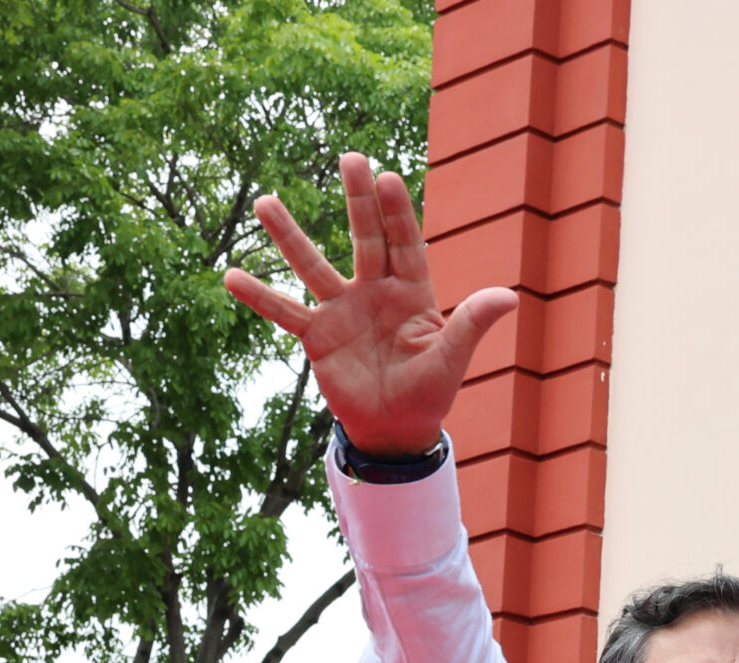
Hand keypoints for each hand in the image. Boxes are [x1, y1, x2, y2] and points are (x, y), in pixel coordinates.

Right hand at [224, 152, 518, 457]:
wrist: (396, 428)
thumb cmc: (429, 392)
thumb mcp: (452, 360)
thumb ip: (473, 324)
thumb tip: (510, 297)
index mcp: (412, 292)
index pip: (405, 244)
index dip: (397, 213)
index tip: (389, 177)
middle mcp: (375, 291)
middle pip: (365, 238)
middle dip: (358, 200)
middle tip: (351, 158)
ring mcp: (343, 310)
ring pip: (313, 266)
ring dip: (289, 236)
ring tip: (264, 202)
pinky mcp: (317, 336)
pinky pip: (284, 312)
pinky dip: (259, 297)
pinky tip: (229, 275)